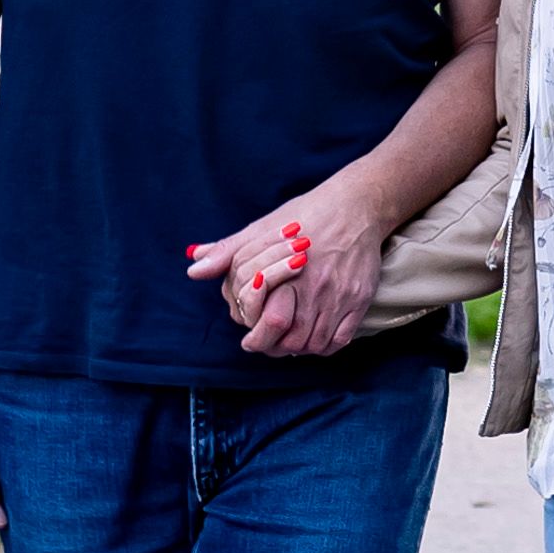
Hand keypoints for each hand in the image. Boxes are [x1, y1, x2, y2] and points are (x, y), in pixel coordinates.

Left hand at [188, 191, 396, 356]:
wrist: (354, 206)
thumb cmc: (304, 215)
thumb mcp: (261, 228)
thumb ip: (227, 252)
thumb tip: (193, 269)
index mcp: (288, 273)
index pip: (269, 322)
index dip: (257, 338)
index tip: (251, 340)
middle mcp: (315, 288)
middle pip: (292, 341)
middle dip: (277, 346)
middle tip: (270, 342)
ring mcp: (340, 296)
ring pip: (316, 344)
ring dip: (300, 347)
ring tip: (291, 339)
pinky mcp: (360, 300)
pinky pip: (341, 340)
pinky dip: (326, 344)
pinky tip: (316, 334)